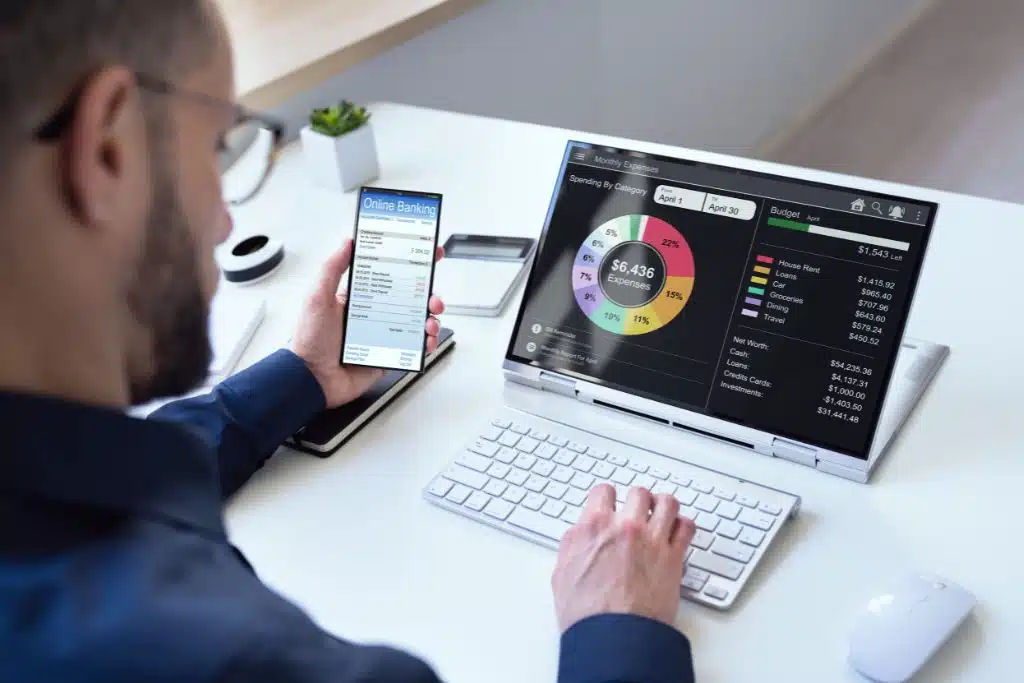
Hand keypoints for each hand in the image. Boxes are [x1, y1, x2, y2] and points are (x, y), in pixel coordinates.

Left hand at [291, 239, 445, 408]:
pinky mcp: (390, 354)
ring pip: (417, 321)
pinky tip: (427, 340)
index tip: (427, 253)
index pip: (389, 274)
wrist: (312, 379)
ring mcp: (384, 334)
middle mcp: (375, 314)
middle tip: (433, 297)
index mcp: (360, 297)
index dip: (410, 263)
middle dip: (428, 294)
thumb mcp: (318, 297)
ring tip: (430, 322)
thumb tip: (347, 242)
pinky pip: (415, 347)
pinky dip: (427, 342)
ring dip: (431, 318)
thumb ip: (332, 268)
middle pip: (411, 298)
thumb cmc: (310, 341)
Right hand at [551, 485, 695, 631]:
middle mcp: (625, 526)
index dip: (607, 498)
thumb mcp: (562, 574)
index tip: (611, 504)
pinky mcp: (673, 557)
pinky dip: (683, 526)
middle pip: (638, 493)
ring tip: (662, 515)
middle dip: (638, 501)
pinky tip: (678, 532)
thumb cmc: (587, 614)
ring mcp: (652, 539)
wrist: (613, 637)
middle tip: (638, 511)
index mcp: (594, 526)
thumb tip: (578, 540)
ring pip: (667, 502)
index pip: (604, 491)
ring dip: (664, 507)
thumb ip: (573, 548)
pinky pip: (686, 527)